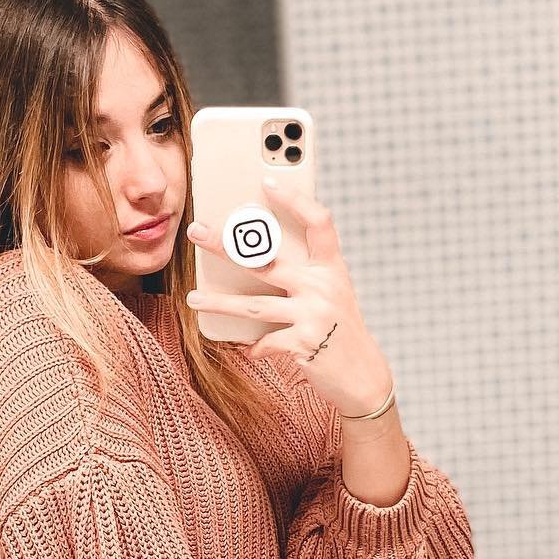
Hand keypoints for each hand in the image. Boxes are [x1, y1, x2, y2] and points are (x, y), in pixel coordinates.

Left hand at [184, 174, 392, 418]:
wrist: (364, 377)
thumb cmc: (341, 330)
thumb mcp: (332, 294)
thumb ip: (306, 274)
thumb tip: (258, 254)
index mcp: (332, 267)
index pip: (317, 222)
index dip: (295, 199)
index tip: (269, 182)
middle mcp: (324, 286)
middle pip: (266, 259)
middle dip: (226, 244)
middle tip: (197, 232)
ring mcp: (314, 314)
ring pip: (254, 304)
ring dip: (219, 303)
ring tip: (194, 299)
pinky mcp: (304, 344)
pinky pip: (265, 342)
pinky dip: (253, 347)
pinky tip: (245, 349)